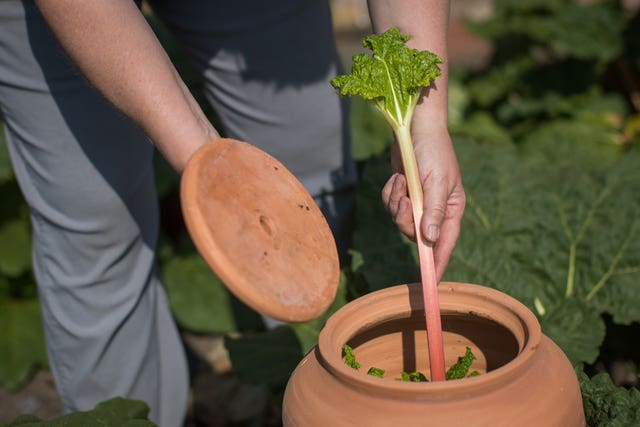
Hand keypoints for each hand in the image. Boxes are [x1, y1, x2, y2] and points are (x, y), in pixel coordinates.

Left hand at [382, 130, 465, 280]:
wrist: (416, 127)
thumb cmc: (433, 152)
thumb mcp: (436, 182)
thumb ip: (433, 211)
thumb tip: (429, 240)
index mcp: (451, 209)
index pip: (444, 244)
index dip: (437, 263)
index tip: (431, 284)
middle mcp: (435, 209)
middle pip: (415, 234)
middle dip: (405, 220)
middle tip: (405, 201)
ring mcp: (417, 202)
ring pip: (399, 220)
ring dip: (396, 202)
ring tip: (402, 181)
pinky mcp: (402, 193)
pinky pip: (390, 205)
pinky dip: (390, 193)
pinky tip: (397, 177)